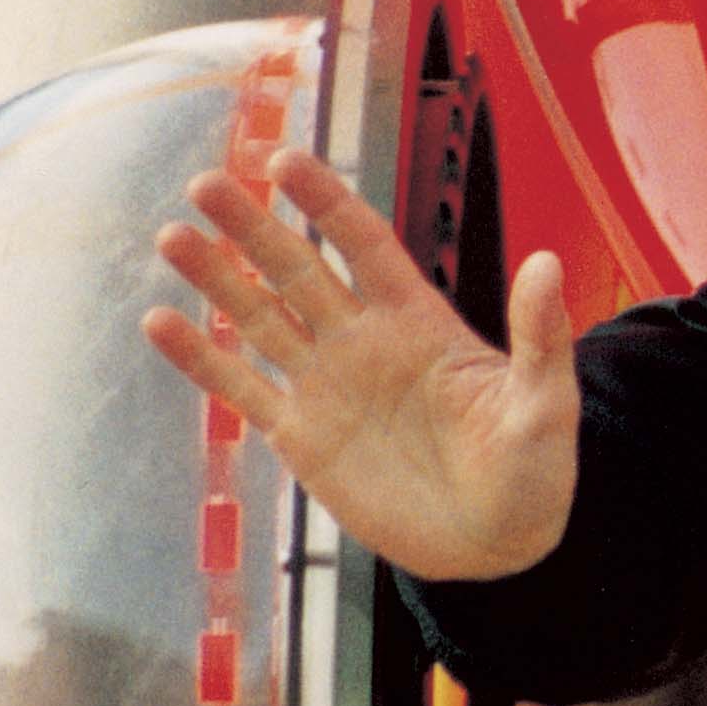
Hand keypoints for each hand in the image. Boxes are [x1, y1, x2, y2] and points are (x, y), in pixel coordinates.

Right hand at [145, 148, 578, 582]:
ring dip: (216, 279)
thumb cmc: (533, 468)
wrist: (497, 543)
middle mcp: (363, 340)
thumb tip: (549, 263)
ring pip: (260, 318)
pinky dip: (201, 358)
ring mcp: (327, 385)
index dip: (325, 201)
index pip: (363, 244)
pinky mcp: (302, 435)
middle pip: (298, 269)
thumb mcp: (545, 402)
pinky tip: (158, 323)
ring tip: (171, 237)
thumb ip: (539, 336)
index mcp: (419, 320)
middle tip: (205, 183)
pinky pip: (242, 388)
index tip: (284, 162)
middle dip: (252, 228)